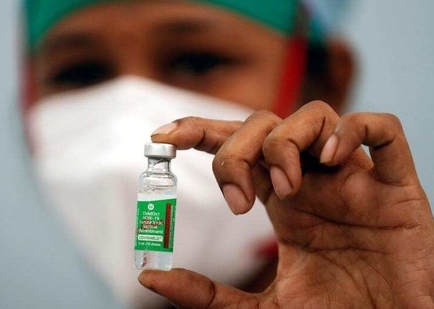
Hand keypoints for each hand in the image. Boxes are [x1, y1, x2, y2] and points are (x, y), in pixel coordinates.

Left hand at [139, 101, 433, 307]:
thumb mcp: (259, 307)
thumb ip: (206, 293)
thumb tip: (150, 278)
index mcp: (280, 198)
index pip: (235, 142)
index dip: (198, 129)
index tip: (161, 138)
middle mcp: (313, 179)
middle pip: (264, 125)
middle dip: (236, 149)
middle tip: (237, 199)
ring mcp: (354, 178)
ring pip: (315, 115)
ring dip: (285, 143)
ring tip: (284, 189)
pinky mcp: (398, 187)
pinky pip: (382, 129)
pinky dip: (352, 130)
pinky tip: (329, 159)